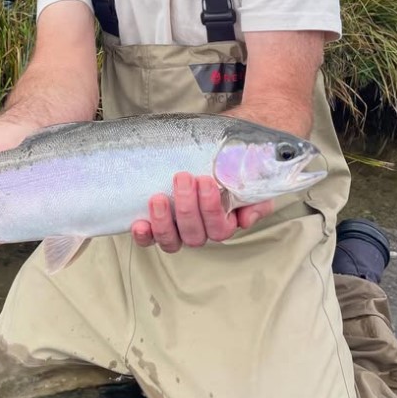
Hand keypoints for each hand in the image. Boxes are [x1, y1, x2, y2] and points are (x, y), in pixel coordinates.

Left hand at [131, 172, 273, 252]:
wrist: (216, 157)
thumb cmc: (232, 169)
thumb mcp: (252, 182)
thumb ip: (256, 201)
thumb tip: (246, 219)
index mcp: (223, 223)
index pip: (219, 228)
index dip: (210, 207)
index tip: (205, 180)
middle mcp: (200, 231)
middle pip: (194, 234)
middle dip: (186, 207)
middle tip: (182, 177)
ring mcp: (177, 230)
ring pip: (172, 240)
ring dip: (164, 222)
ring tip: (158, 197)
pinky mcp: (156, 224)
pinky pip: (150, 240)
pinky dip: (144, 236)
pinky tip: (139, 224)